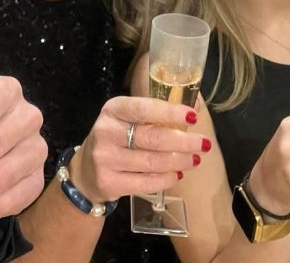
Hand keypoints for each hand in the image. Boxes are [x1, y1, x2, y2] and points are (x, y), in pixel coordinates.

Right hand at [70, 96, 211, 203]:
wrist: (86, 172)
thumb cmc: (116, 138)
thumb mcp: (127, 119)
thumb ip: (156, 114)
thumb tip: (195, 106)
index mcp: (113, 109)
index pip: (144, 108)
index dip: (170, 112)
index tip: (193, 116)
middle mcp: (106, 131)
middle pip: (152, 137)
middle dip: (183, 141)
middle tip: (203, 144)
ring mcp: (105, 158)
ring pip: (152, 162)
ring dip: (179, 161)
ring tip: (195, 159)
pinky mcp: (109, 182)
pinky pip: (146, 182)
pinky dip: (166, 179)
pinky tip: (177, 174)